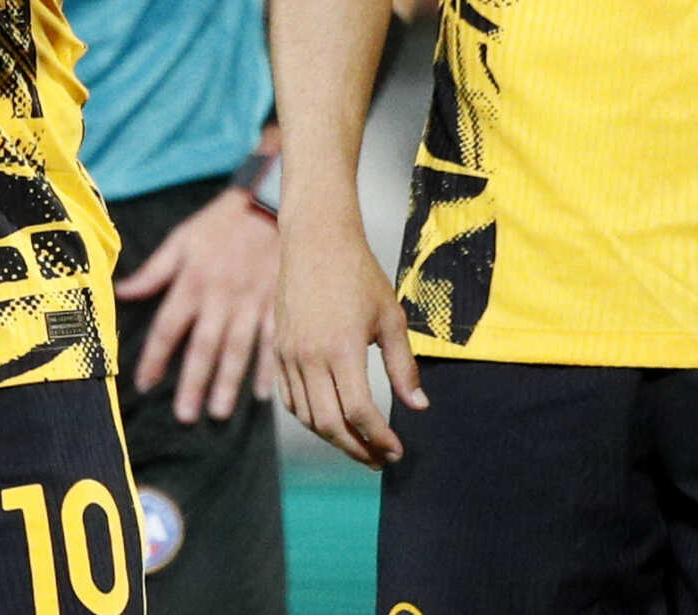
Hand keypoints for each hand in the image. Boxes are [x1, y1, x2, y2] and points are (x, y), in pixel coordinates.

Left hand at [115, 188, 279, 423]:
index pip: (169, 327)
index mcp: (193, 281)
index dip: (155, 357)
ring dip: (228, 382)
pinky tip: (263, 394)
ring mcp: (251, 301)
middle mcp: (220, 296)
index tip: (144, 385)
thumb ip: (153, 271)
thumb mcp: (182, 239)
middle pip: (204, 346)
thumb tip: (121, 292)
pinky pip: (272, 340)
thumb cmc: (221, 221)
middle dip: (193, 383)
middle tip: (185, 416)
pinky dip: (268, 367)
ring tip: (219, 412)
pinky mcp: (277, 302)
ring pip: (238, 348)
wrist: (269, 200)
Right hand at [274, 207, 426, 467]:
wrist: (315, 240)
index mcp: (343, 350)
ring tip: (360, 444)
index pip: (360, 413)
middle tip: (380, 458)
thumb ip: (403, 366)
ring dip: (335, 438)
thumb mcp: (390, 317)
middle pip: (331, 425)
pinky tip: (330, 421)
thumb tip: (418, 406)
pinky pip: (290, 399)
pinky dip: (310, 418)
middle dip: (358, 449)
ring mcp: (290, 355)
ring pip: (308, 417)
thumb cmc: (358, 274)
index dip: (380, 439)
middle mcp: (311, 357)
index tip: (397, 451)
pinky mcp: (278, 350)